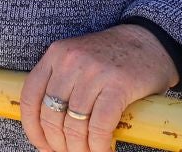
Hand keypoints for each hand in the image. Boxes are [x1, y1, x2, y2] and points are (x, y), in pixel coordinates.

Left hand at [19, 24, 178, 151]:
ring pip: (74, 125)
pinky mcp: (118, 84)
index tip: (43, 146)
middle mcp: (71, 60)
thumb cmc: (112, 58)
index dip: (34, 129)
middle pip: (51, 115)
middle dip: (58, 144)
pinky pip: (99, 125)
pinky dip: (98, 145)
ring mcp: (94, 71)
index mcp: (56, 54)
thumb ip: (61, 85)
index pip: (30, 97)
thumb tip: (47, 132)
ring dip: (78, 149)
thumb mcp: (78, 61)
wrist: (151, 40)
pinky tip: (102, 150)